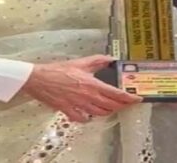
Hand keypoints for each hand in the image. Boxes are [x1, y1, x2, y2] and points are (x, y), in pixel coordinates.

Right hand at [21, 55, 142, 121]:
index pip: (115, 94)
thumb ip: (97, 61)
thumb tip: (111, 58)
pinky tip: (90, 114)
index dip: (128, 98)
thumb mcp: (80, 62)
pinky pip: (83, 118)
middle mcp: (88, 97)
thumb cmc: (58, 70)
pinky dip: (89, 118)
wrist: (39, 79)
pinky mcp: (69, 111)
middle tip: (126, 104)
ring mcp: (79, 106)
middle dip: (121, 106)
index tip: (136, 99)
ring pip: (99, 113)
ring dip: (108, 111)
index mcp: (92, 84)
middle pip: (110, 106)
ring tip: (112, 107)